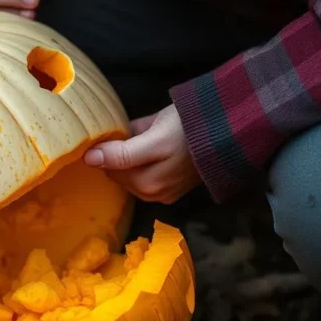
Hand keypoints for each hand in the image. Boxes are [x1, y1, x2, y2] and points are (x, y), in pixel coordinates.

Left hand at [84, 104, 200, 203]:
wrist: (230, 131)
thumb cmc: (189, 125)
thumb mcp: (153, 130)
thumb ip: (121, 150)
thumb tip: (90, 157)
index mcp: (145, 182)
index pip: (107, 168)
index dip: (102, 150)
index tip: (102, 134)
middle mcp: (152, 195)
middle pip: (118, 175)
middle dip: (116, 157)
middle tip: (124, 134)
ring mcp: (164, 196)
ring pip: (130, 179)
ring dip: (128, 165)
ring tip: (141, 142)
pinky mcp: (173, 193)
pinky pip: (145, 182)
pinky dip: (141, 170)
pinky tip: (150, 154)